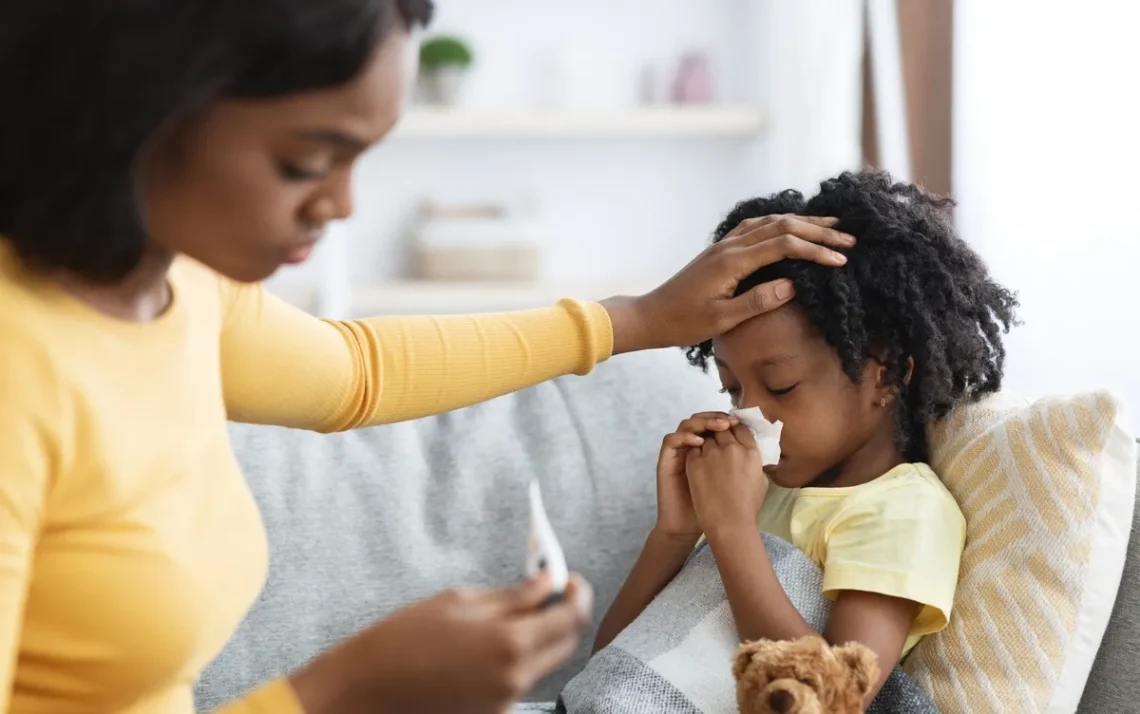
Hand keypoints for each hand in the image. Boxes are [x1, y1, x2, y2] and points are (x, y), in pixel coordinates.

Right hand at [290, 574, 592, 713]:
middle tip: (545, 592)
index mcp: (511, 644)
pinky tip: (485, 645)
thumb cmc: (405, 637)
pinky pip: (518, 680)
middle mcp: (516, 678)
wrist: (367, 689)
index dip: (577, 593)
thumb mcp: (460, 602)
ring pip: (542, 662)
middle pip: (566, 643)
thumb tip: (549, 581)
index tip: (570, 579)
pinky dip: (515, 658)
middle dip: (562, 615)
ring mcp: (505, 701)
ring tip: (505, 616)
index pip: (571, 617)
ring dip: (538, 636)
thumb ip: (514, 595)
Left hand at [601, 215, 853, 353]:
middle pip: (781, 227)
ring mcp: (724, 245)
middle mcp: (729, 246)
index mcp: (732, 262)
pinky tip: (791, 227)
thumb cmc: (684, 323)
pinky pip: (755, 228)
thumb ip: (758, 301)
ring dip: (801, 223)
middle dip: (817, 231)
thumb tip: (793, 285)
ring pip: (769, 223)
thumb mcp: (723, 320)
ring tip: (830, 226)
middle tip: (849, 238)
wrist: (651, 316)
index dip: (815, 250)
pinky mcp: (720, 250)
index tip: (841, 260)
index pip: (783, 245)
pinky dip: (780, 224)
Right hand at [655, 411, 738, 539]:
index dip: (727, 420)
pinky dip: (685, 437)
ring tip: (719, 428)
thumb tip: (760, 450)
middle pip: (701, 419)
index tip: (741, 421)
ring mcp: (679, 452)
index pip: (716, 425)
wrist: (690, 525)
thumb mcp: (734, 482)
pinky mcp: (666, 460)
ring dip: (702, 422)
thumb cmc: (714, 507)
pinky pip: (671, 440)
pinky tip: (699, 443)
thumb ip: (743, 465)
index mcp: (708, 450)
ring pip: (686, 424)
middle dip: (716, 418)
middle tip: (730, 422)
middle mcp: (692, 447)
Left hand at [685, 424, 767, 534]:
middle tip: (716, 439)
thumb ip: (754, 462)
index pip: (741, 429)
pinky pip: (694, 448)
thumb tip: (749, 455)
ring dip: (706, 442)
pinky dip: (695, 451)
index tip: (731, 431)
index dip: (735, 428)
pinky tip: (697, 461)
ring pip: (706, 437)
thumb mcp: (761, 481)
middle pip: (722, 429)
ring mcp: (711, 453)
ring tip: (706, 452)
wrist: (728, 522)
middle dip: (719, 431)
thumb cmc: (748, 507)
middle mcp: (731, 448)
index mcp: (751, 452)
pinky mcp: (694, 461)